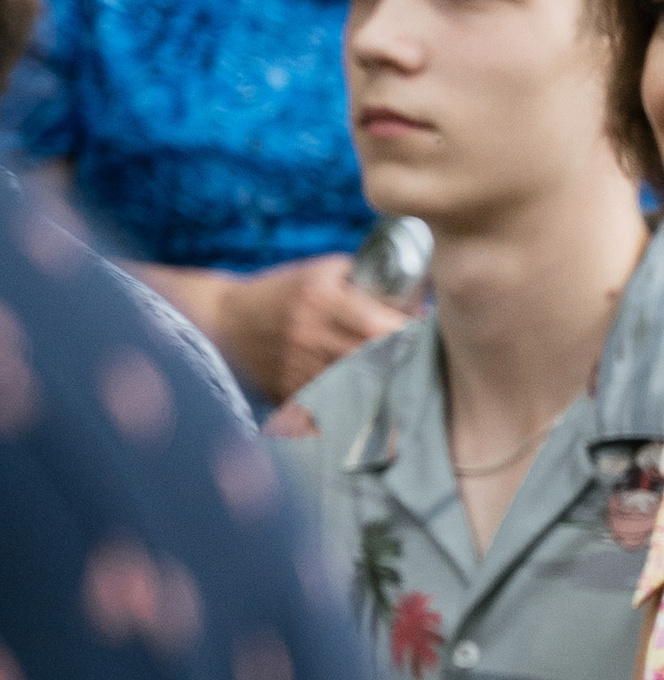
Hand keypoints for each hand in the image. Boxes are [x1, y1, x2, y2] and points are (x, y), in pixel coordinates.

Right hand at [215, 255, 409, 400]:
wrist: (225, 322)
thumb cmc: (283, 292)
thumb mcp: (320, 272)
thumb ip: (365, 279)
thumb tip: (417, 295)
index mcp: (321, 300)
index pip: (378, 325)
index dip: (407, 334)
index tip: (421, 334)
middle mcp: (310, 335)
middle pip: (373, 360)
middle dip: (402, 362)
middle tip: (418, 362)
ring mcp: (299, 367)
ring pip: (356, 388)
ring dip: (382, 388)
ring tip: (400, 384)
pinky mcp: (290, 392)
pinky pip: (331, 406)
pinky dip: (353, 407)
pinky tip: (369, 407)